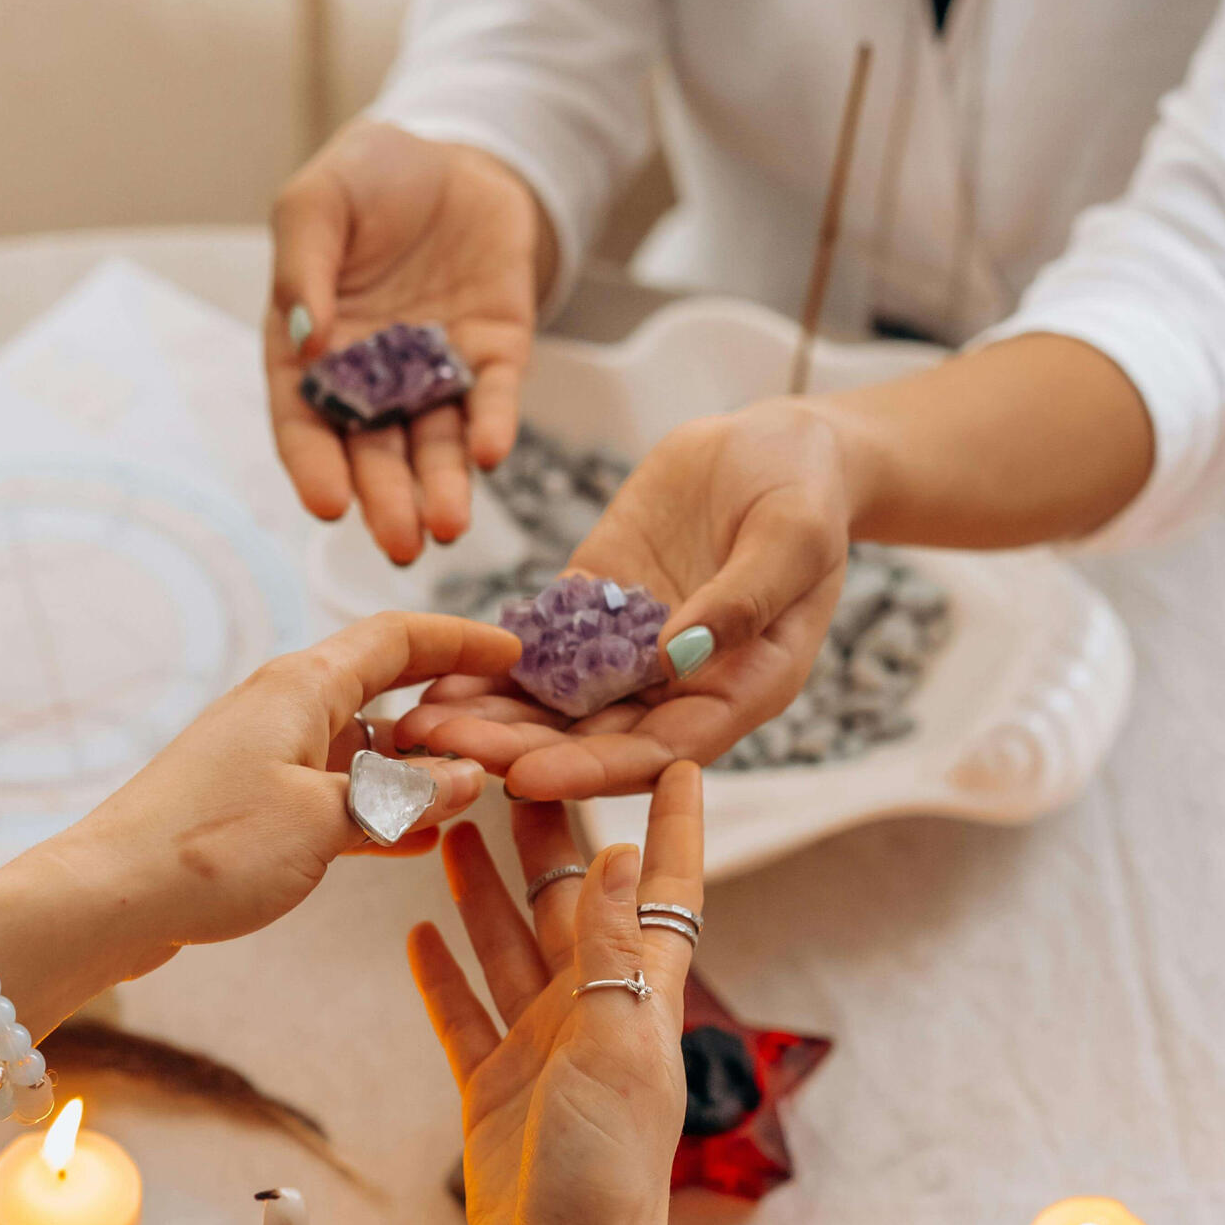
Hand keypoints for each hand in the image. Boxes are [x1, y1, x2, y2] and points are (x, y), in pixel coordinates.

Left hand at [62, 612, 516, 971]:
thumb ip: (403, 798)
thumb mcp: (326, 821)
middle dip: (450, 711)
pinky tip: (422, 839)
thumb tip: (467, 778)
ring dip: (419, 770)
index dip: (460, 640)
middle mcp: (286, 711)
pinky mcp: (256, 809)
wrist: (107, 901)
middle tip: (511, 735)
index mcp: (302, 688)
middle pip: (386, 691)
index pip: (397, 638)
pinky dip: (381, 811)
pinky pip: (338, 795)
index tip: (515, 651)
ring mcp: (269, 760)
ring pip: (366, 750)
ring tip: (479, 792)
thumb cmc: (207, 850)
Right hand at [266, 121, 547, 563]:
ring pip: (437, 446)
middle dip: (388, 500)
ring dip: (442, 488)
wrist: (455, 157)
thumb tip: (306, 336)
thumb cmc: (370, 179)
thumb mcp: (318, 200)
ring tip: (447, 526)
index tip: (328, 504)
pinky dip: (492, 428)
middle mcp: (372, 381)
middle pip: (375, 454)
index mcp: (312, 355)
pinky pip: (493, 402)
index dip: (314, 467)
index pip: (306, 423)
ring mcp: (435, 376)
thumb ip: (302, 262)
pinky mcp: (492, 360)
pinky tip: (491, 455)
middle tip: (400, 542)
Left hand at [394, 399, 854, 797]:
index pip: (659, 753)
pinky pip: (537, 654)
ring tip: (417, 725)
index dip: (593, 770)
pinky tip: (431, 674)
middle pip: (592, 743)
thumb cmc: (807, 492)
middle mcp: (678, 692)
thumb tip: (678, 655)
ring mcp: (631, 657)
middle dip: (516, 752)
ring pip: (553, 709)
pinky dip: (488, 670)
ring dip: (489, 721)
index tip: (528, 777)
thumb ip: (742, 599)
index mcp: (736, 694)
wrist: (780, 447)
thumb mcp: (792, 537)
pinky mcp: (594, 613)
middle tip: (441, 753)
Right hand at [408, 763, 700, 1224]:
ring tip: (454, 826)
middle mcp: (594, 1013)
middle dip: (548, 835)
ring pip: (506, 947)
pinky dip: (442, 974)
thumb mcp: (619, 1047)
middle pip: (570, 904)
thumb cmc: (606, 1173)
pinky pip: (463, 1014)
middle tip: (515, 764)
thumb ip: (615, 951)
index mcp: (643, 999)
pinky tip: (417, 932)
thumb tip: (621, 855)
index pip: (666, 894)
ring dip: (483, 889)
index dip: (673, 828)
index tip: (677, 761)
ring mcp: (541, 1048)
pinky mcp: (493, 1085)